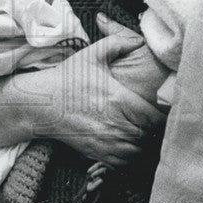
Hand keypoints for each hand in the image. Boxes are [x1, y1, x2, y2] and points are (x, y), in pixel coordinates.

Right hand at [19, 14, 164, 166]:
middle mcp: (115, 124)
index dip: (163, 115)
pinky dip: (129, 156)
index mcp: (119, 100)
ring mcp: (106, 142)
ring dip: (142, 143)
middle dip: (153, 129)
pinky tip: (126, 144)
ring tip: (140, 132)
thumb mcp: (91, 55)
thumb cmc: (67, 79)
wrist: (40, 104)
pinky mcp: (96, 153)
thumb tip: (139, 39)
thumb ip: (117, 42)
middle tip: (152, 120)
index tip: (161, 109)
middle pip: (149, 135)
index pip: (155, 116)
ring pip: (139, 151)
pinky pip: (123, 163)